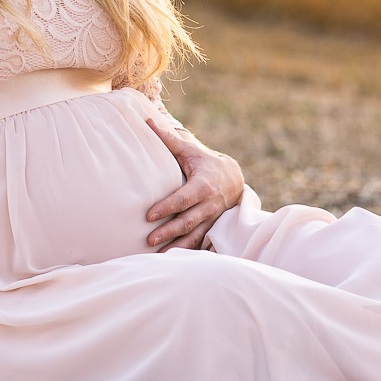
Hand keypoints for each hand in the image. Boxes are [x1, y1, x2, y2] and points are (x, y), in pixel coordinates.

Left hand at [143, 118, 244, 251]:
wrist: (233, 178)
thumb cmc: (205, 162)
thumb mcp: (190, 150)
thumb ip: (169, 140)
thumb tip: (147, 121)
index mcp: (203, 186)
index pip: (183, 199)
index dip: (167, 207)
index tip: (149, 215)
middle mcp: (209, 205)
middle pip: (188, 222)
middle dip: (169, 232)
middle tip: (149, 240)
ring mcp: (211, 218)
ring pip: (194, 236)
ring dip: (177, 246)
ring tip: (159, 255)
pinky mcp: (211, 227)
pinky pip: (199, 242)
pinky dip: (187, 251)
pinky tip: (172, 259)